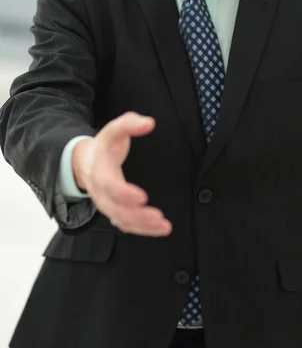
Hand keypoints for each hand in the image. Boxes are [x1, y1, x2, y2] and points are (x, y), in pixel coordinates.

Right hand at [72, 111, 171, 236]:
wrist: (86, 161)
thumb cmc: (105, 145)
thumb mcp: (114, 129)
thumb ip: (130, 123)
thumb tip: (149, 123)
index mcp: (100, 170)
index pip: (109, 185)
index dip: (124, 193)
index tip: (142, 197)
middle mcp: (100, 191)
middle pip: (115, 209)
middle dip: (136, 215)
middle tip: (157, 216)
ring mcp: (106, 204)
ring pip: (121, 220)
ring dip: (142, 226)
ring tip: (164, 226)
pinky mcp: (114, 211)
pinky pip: (126, 225)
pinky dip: (143, 230)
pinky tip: (160, 229)